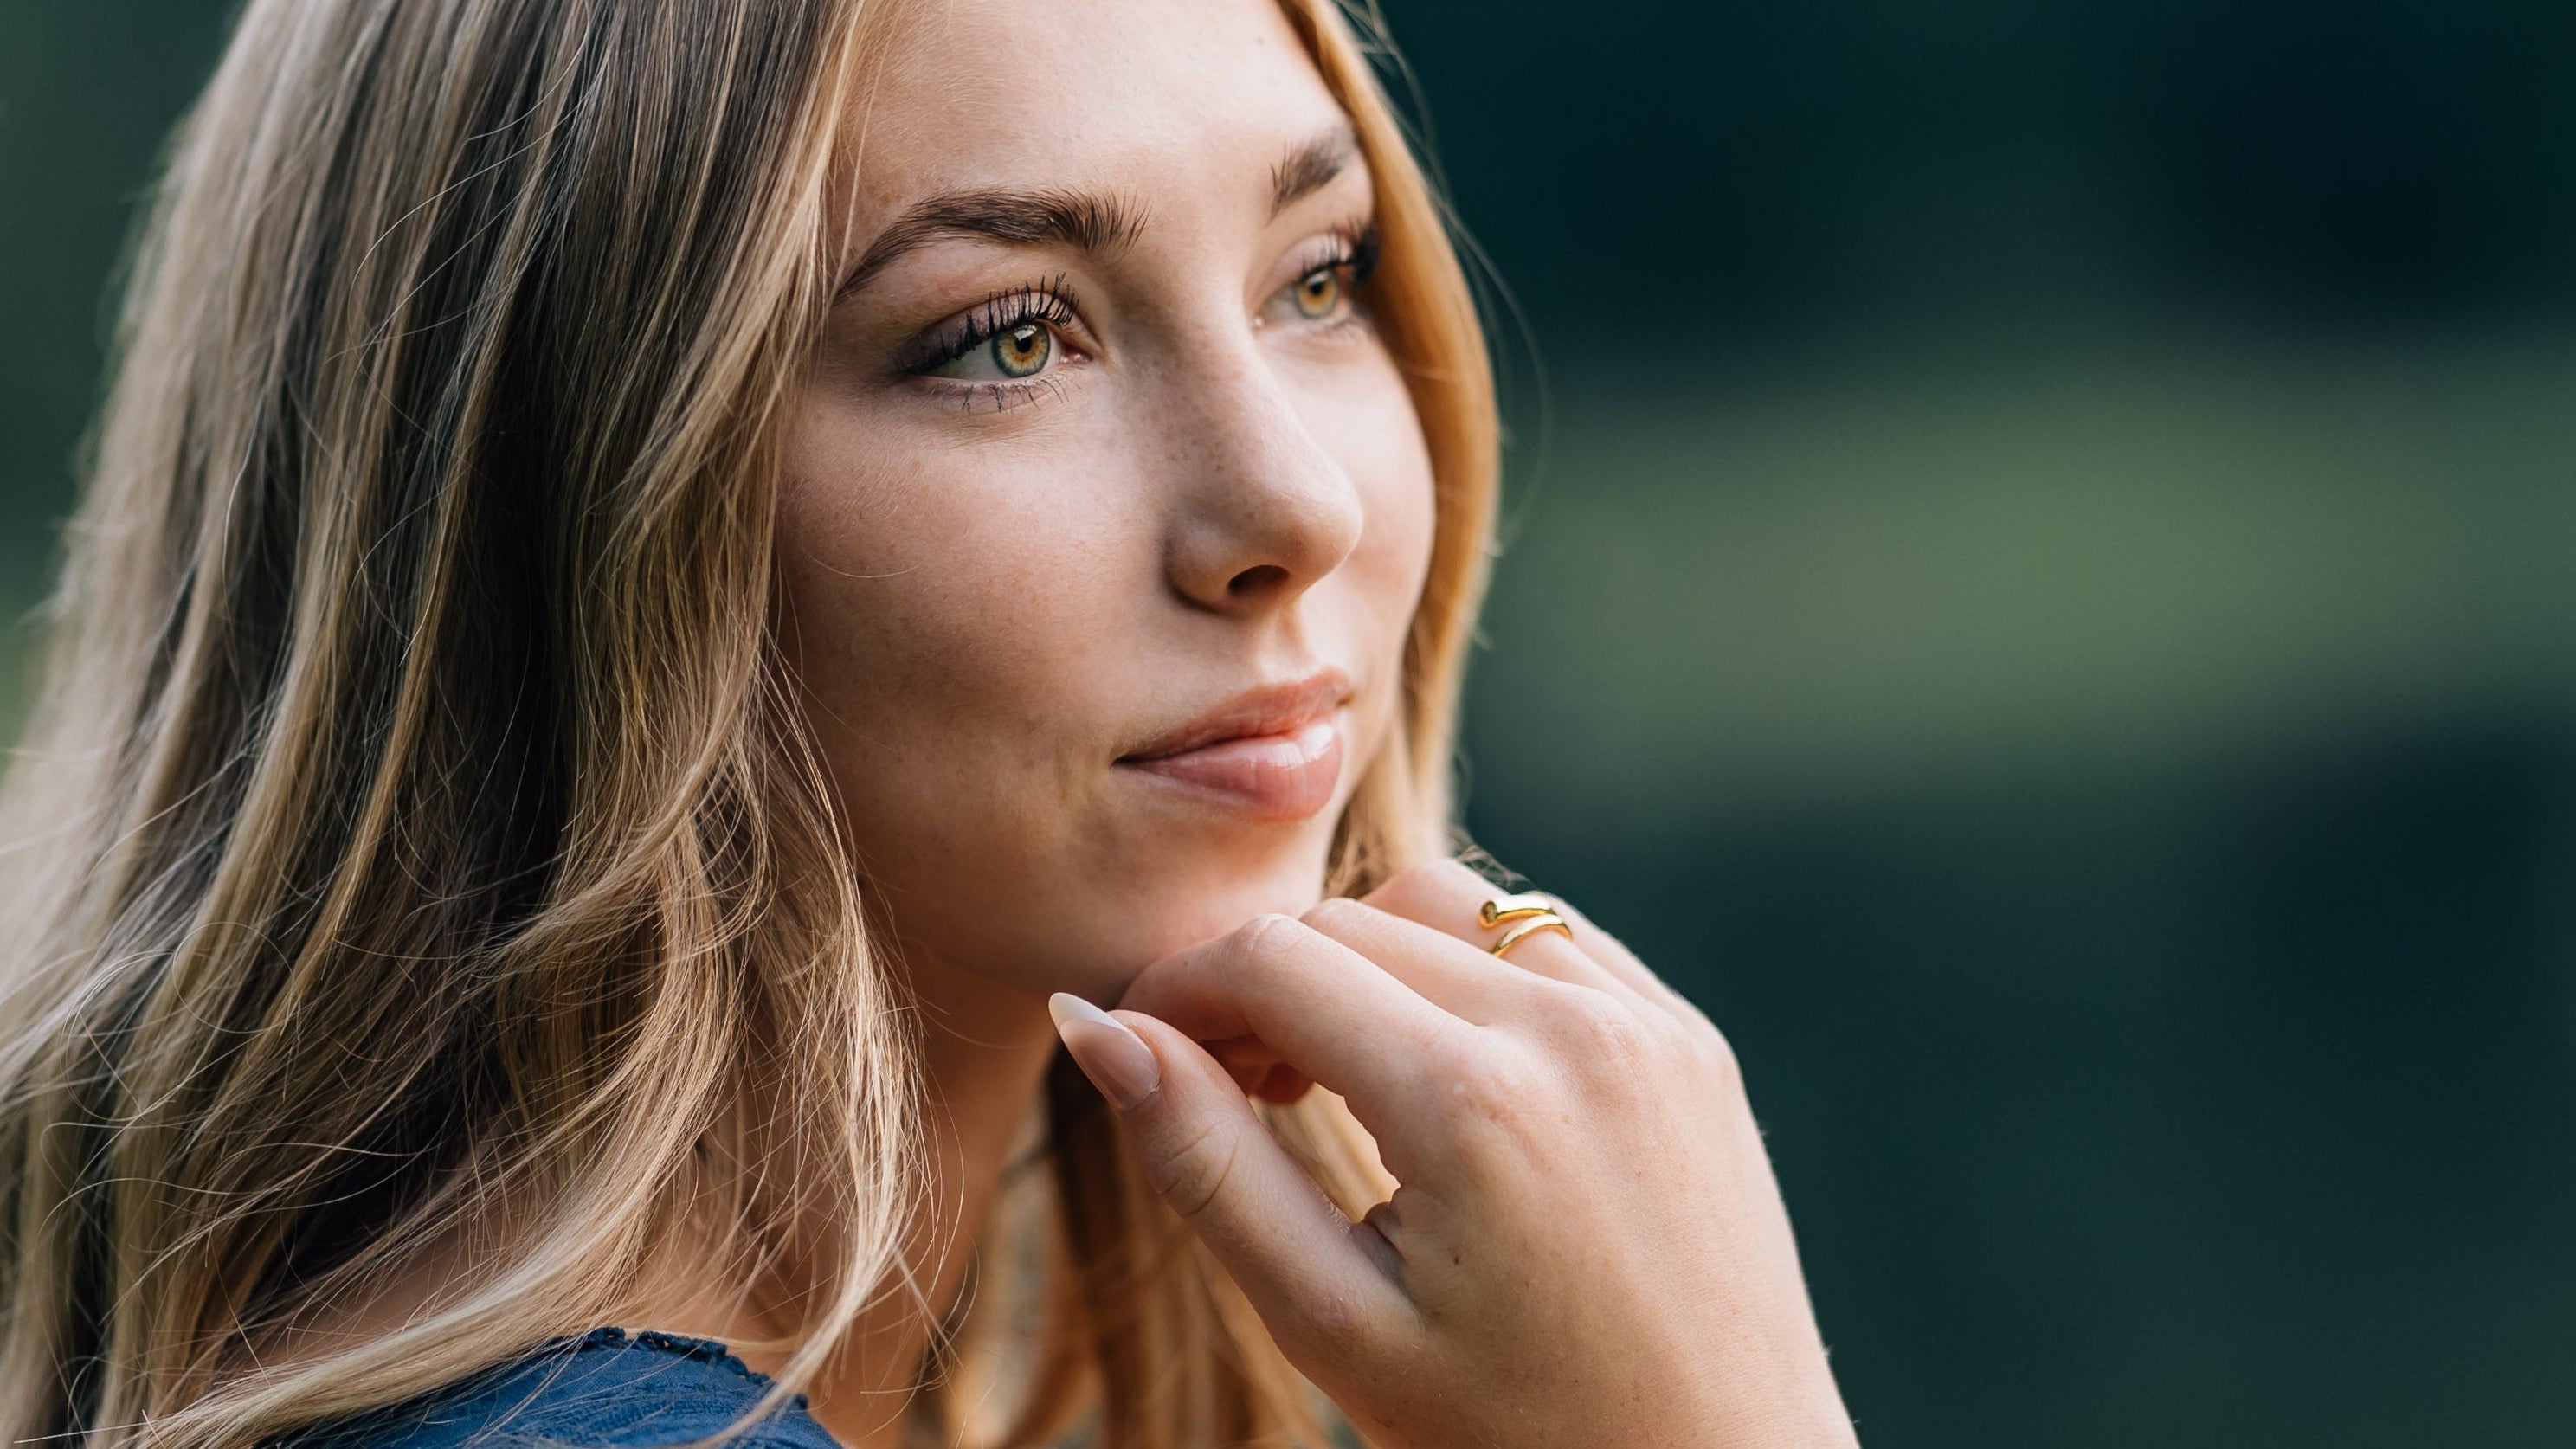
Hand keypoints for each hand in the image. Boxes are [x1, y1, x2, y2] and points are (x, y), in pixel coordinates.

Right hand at [1047, 859, 1858, 1448]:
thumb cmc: (1519, 1440)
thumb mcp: (1335, 1324)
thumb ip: (1206, 1164)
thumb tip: (1091, 1027)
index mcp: (1474, 1102)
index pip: (1271, 958)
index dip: (1176, 990)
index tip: (1135, 1049)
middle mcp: (1572, 1029)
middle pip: (1351, 918)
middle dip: (1260, 981)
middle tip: (1228, 1091)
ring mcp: (1647, 1025)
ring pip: (1446, 905)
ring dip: (1363, 961)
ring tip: (1330, 1083)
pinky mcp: (1690, 1040)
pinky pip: (1546, 939)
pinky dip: (1467, 972)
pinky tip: (1440, 1073)